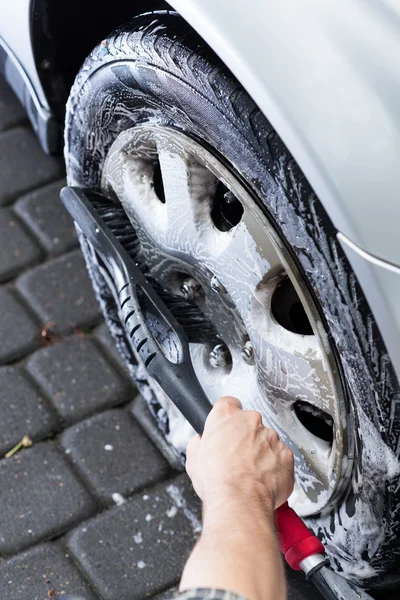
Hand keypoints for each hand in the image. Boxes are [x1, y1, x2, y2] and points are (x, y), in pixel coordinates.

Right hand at [186, 396, 293, 514]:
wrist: (240, 501)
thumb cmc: (217, 480)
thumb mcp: (193, 459)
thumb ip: (198, 443)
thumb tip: (200, 442)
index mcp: (226, 416)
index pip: (229, 403)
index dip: (228, 417)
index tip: (228, 427)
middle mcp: (251, 421)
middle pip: (250, 423)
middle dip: (246, 437)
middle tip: (237, 458)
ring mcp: (271, 436)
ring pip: (267, 441)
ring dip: (261, 453)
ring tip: (250, 473)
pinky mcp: (286, 453)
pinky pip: (280, 457)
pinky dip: (274, 467)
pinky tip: (263, 480)